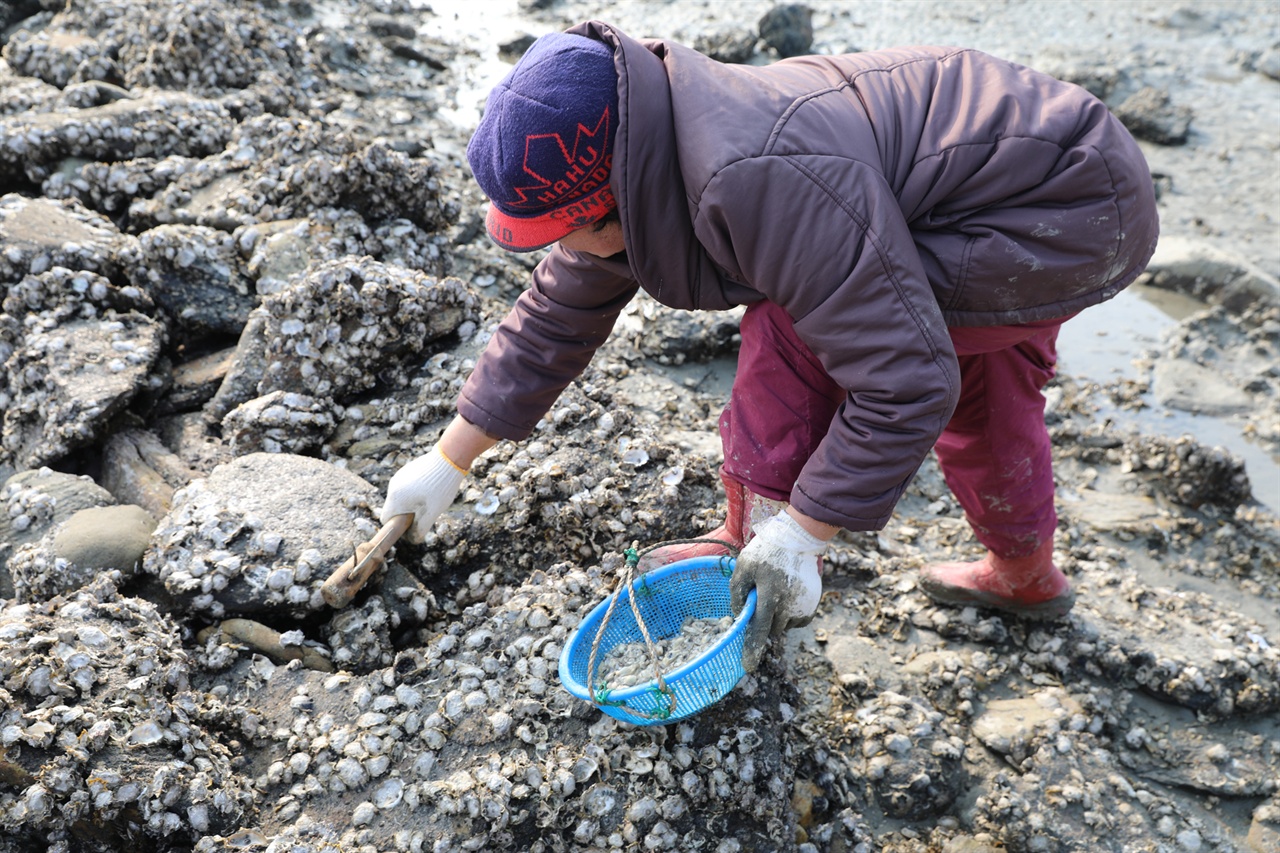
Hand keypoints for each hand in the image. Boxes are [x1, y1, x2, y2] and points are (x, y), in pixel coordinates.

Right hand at [380, 446, 466, 542]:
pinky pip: (407, 487)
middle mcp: (393, 486)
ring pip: (401, 497)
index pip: (385, 519)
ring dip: (412, 503)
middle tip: (425, 513)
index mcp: (396, 498)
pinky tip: (431, 489)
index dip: (396, 527)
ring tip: (431, 499)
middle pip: (394, 508)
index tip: (410, 527)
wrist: (449, 458)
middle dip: (406, 515)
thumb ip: (420, 529)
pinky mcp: (407, 470)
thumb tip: (413, 539)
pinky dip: (415, 492)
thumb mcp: (432, 513)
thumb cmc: (440, 488)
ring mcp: (399, 476)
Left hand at [729, 510, 826, 671]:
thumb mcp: (743, 566)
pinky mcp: (813, 605)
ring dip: (777, 618)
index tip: (748, 667)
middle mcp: (789, 604)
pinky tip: (787, 595)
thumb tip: (739, 616)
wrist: (798, 540)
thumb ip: (737, 592)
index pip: (760, 628)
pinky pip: (797, 621)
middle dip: (764, 623)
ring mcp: (803, 606)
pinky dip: (790, 614)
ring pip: (785, 626)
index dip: (752, 648)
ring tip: (776, 592)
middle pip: (772, 629)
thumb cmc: (766, 552)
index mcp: (769, 594)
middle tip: (761, 602)